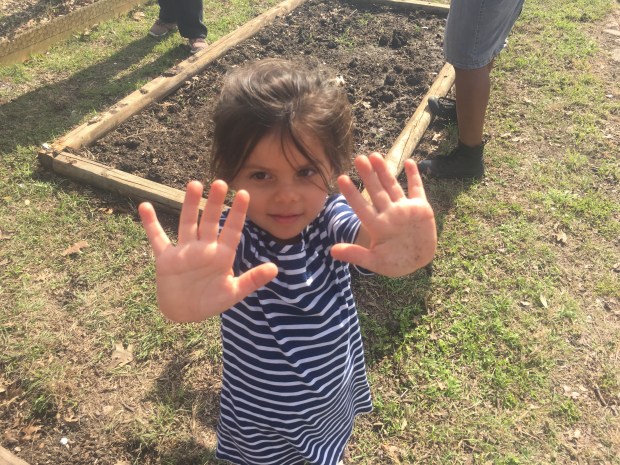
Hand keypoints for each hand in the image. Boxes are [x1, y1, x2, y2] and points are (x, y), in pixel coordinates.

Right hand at [138, 180, 277, 321]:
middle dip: (215, 203)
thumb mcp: (233, 293)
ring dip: (190, 205)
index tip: (245, 193)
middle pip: (210, 221)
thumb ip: (252, 280)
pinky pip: (157, 238)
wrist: (184, 313)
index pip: (232, 230)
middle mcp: (203, 248)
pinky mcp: (166, 258)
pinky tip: (145, 206)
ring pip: (188, 223)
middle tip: (220, 182)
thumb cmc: (210, 302)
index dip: (238, 213)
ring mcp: (184, 251)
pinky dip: (150, 223)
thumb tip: (275, 268)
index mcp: (222, 255)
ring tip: (194, 184)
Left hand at [331, 153, 436, 276]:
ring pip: (392, 186)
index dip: (352, 193)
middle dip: (368, 175)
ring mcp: (405, 209)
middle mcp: (389, 213)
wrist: (418, 263)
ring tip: (375, 155)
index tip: (341, 178)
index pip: (361, 206)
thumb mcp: (375, 262)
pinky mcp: (421, 208)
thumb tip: (331, 251)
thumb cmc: (395, 263)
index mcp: (377, 226)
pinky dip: (414, 176)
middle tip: (359, 158)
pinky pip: (417, 189)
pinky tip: (410, 162)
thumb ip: (355, 255)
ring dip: (385, 171)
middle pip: (376, 191)